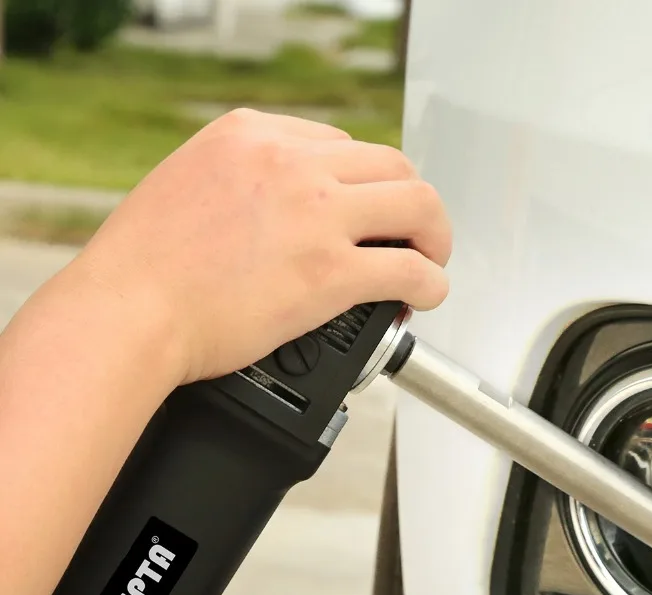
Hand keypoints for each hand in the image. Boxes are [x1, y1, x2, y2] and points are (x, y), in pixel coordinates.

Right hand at [65, 109, 452, 383]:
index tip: (367, 216)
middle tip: (416, 235)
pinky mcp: (330, 273)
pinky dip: (431, 283)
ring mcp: (315, 216)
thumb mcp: (189, 183)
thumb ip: (244, 182)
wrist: (129, 313)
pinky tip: (425, 295)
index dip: (365, 186)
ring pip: (416, 205)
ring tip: (430, 262)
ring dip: (434, 235)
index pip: (342, 146)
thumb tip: (285, 209)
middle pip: (393, 165)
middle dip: (414, 203)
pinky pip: (410, 269)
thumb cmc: (145, 267)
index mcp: (253, 136)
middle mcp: (291, 164)